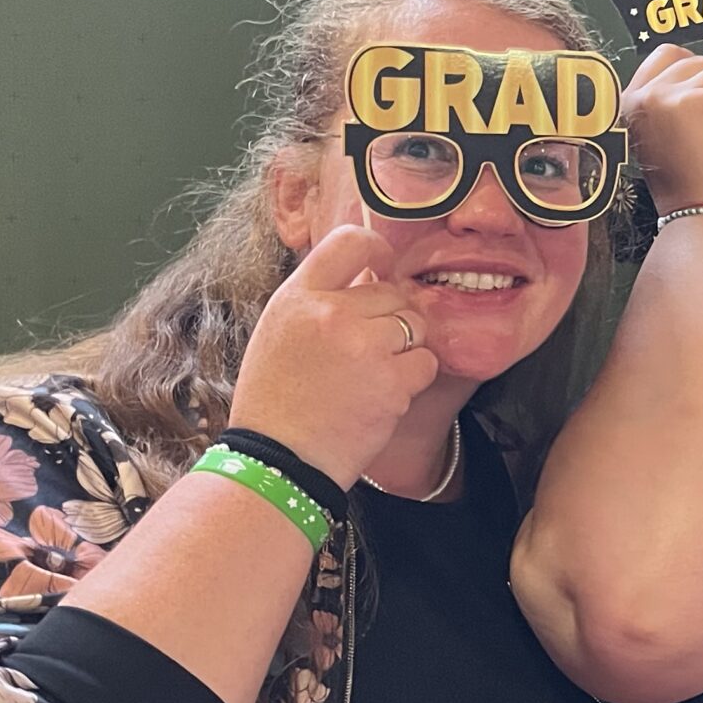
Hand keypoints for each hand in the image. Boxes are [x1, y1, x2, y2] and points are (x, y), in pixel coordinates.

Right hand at [229, 226, 440, 487]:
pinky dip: (413, 378)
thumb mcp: (280, 332)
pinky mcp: (392, 383)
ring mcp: (365, 347)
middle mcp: (332, 314)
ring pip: (414, 325)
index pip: (348, 242)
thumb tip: (367, 277)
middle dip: (390, 317)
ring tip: (373, 374)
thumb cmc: (276, 400)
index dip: (376, 248)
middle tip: (366, 352)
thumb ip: (319, 301)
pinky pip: (426, 362)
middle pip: (392, 292)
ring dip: (405, 347)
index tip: (384, 265)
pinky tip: (383, 395)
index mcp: (298, 297)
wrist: (278, 460)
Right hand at [624, 44, 702, 213]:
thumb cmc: (685, 181)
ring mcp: (684, 96)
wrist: (702, 210)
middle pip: (700, 61)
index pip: (666, 54)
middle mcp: (653, 94)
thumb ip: (671, 96)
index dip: (690, 68)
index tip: (699, 93)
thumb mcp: (656, 133)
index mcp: (633, 100)